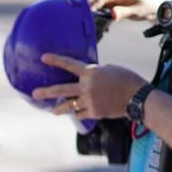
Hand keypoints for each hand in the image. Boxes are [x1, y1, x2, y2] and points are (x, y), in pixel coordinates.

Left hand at [32, 54, 146, 119]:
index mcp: (91, 73)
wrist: (137, 97)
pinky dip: (80, 113)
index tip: (43, 58)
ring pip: (68, 107)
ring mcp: (88, 101)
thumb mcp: (109, 70)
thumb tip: (85, 79)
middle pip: (61, 90)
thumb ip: (94, 74)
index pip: (69, 64)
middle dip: (46, 92)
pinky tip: (78, 113)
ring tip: (52, 111)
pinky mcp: (93, 112)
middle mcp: (86, 87)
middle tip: (34, 94)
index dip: (56, 60)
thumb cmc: (126, 80)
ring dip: (59, 109)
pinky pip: (80, 114)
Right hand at [87, 0, 171, 21]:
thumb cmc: (148, 6)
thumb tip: (112, 14)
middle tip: (83, 20)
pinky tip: (96, 20)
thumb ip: (123, 12)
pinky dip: (93, 11)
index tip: (87, 16)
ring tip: (89, 21)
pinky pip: (96, 4)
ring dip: (89, 9)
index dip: (92, 6)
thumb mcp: (137, 11)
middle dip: (86, 6)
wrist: (155, 4)